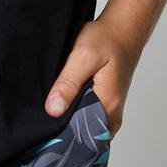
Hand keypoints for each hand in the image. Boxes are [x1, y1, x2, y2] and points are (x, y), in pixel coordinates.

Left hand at [43, 19, 138, 136]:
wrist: (124, 30)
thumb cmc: (107, 39)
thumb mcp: (83, 56)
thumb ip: (68, 83)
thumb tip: (53, 110)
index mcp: (108, 105)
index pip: (80, 136)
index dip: (60, 135)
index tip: (43, 131)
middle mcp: (112, 115)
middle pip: (82, 136)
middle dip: (62, 131)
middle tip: (43, 121)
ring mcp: (110, 113)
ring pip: (84, 129)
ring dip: (68, 123)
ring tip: (52, 112)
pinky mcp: (107, 108)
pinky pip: (88, 120)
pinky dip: (75, 116)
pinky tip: (63, 106)